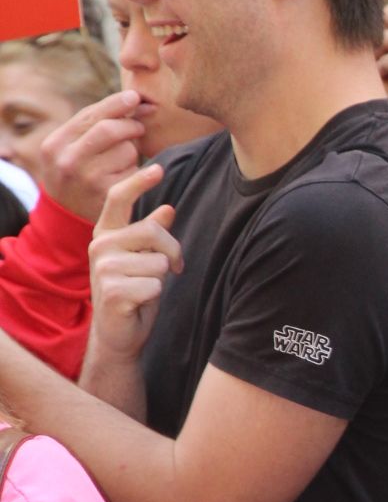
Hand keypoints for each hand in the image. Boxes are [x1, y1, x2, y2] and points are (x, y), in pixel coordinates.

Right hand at [37, 90, 144, 222]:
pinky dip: (137, 171)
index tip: (135, 97)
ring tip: (121, 161)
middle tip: (139, 128)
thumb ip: (93, 124)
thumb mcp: (69, 149)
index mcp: (55, 144)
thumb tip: (136, 100)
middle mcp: (68, 161)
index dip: (117, 103)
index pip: (91, 114)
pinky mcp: (109, 195)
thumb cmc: (75, 174)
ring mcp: (88, 180)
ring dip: (133, 151)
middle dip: (130, 125)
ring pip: (127, 150)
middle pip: (110, 129)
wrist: (68, 219)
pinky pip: (135, 171)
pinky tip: (125, 178)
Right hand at [88, 163, 182, 361]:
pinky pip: (154, 285)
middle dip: (172, 250)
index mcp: (106, 233)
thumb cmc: (133, 292)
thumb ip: (152, 234)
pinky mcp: (112, 291)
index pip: (118, 199)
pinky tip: (139, 303)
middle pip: (152, 231)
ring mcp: (103, 268)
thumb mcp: (145, 259)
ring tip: (145, 288)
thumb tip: (168, 208)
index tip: (158, 168)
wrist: (118, 333)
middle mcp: (100, 246)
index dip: (138, 182)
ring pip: (157, 261)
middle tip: (173, 267)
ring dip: (161, 278)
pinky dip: (155, 296)